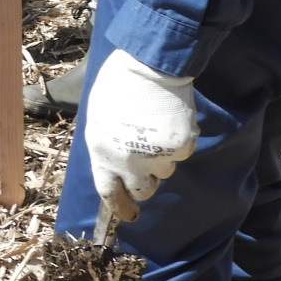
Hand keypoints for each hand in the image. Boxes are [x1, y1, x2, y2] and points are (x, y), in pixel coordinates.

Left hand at [83, 49, 197, 221]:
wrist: (150, 65)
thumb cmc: (119, 86)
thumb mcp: (98, 119)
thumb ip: (106, 146)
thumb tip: (117, 165)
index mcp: (103, 153)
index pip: (110, 193)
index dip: (120, 206)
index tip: (128, 215)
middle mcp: (130, 161)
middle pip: (143, 190)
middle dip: (145, 181)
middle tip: (146, 164)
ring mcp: (157, 155)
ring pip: (165, 171)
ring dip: (161, 158)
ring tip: (154, 128)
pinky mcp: (181, 145)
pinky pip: (182, 153)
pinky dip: (178, 142)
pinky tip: (170, 121)